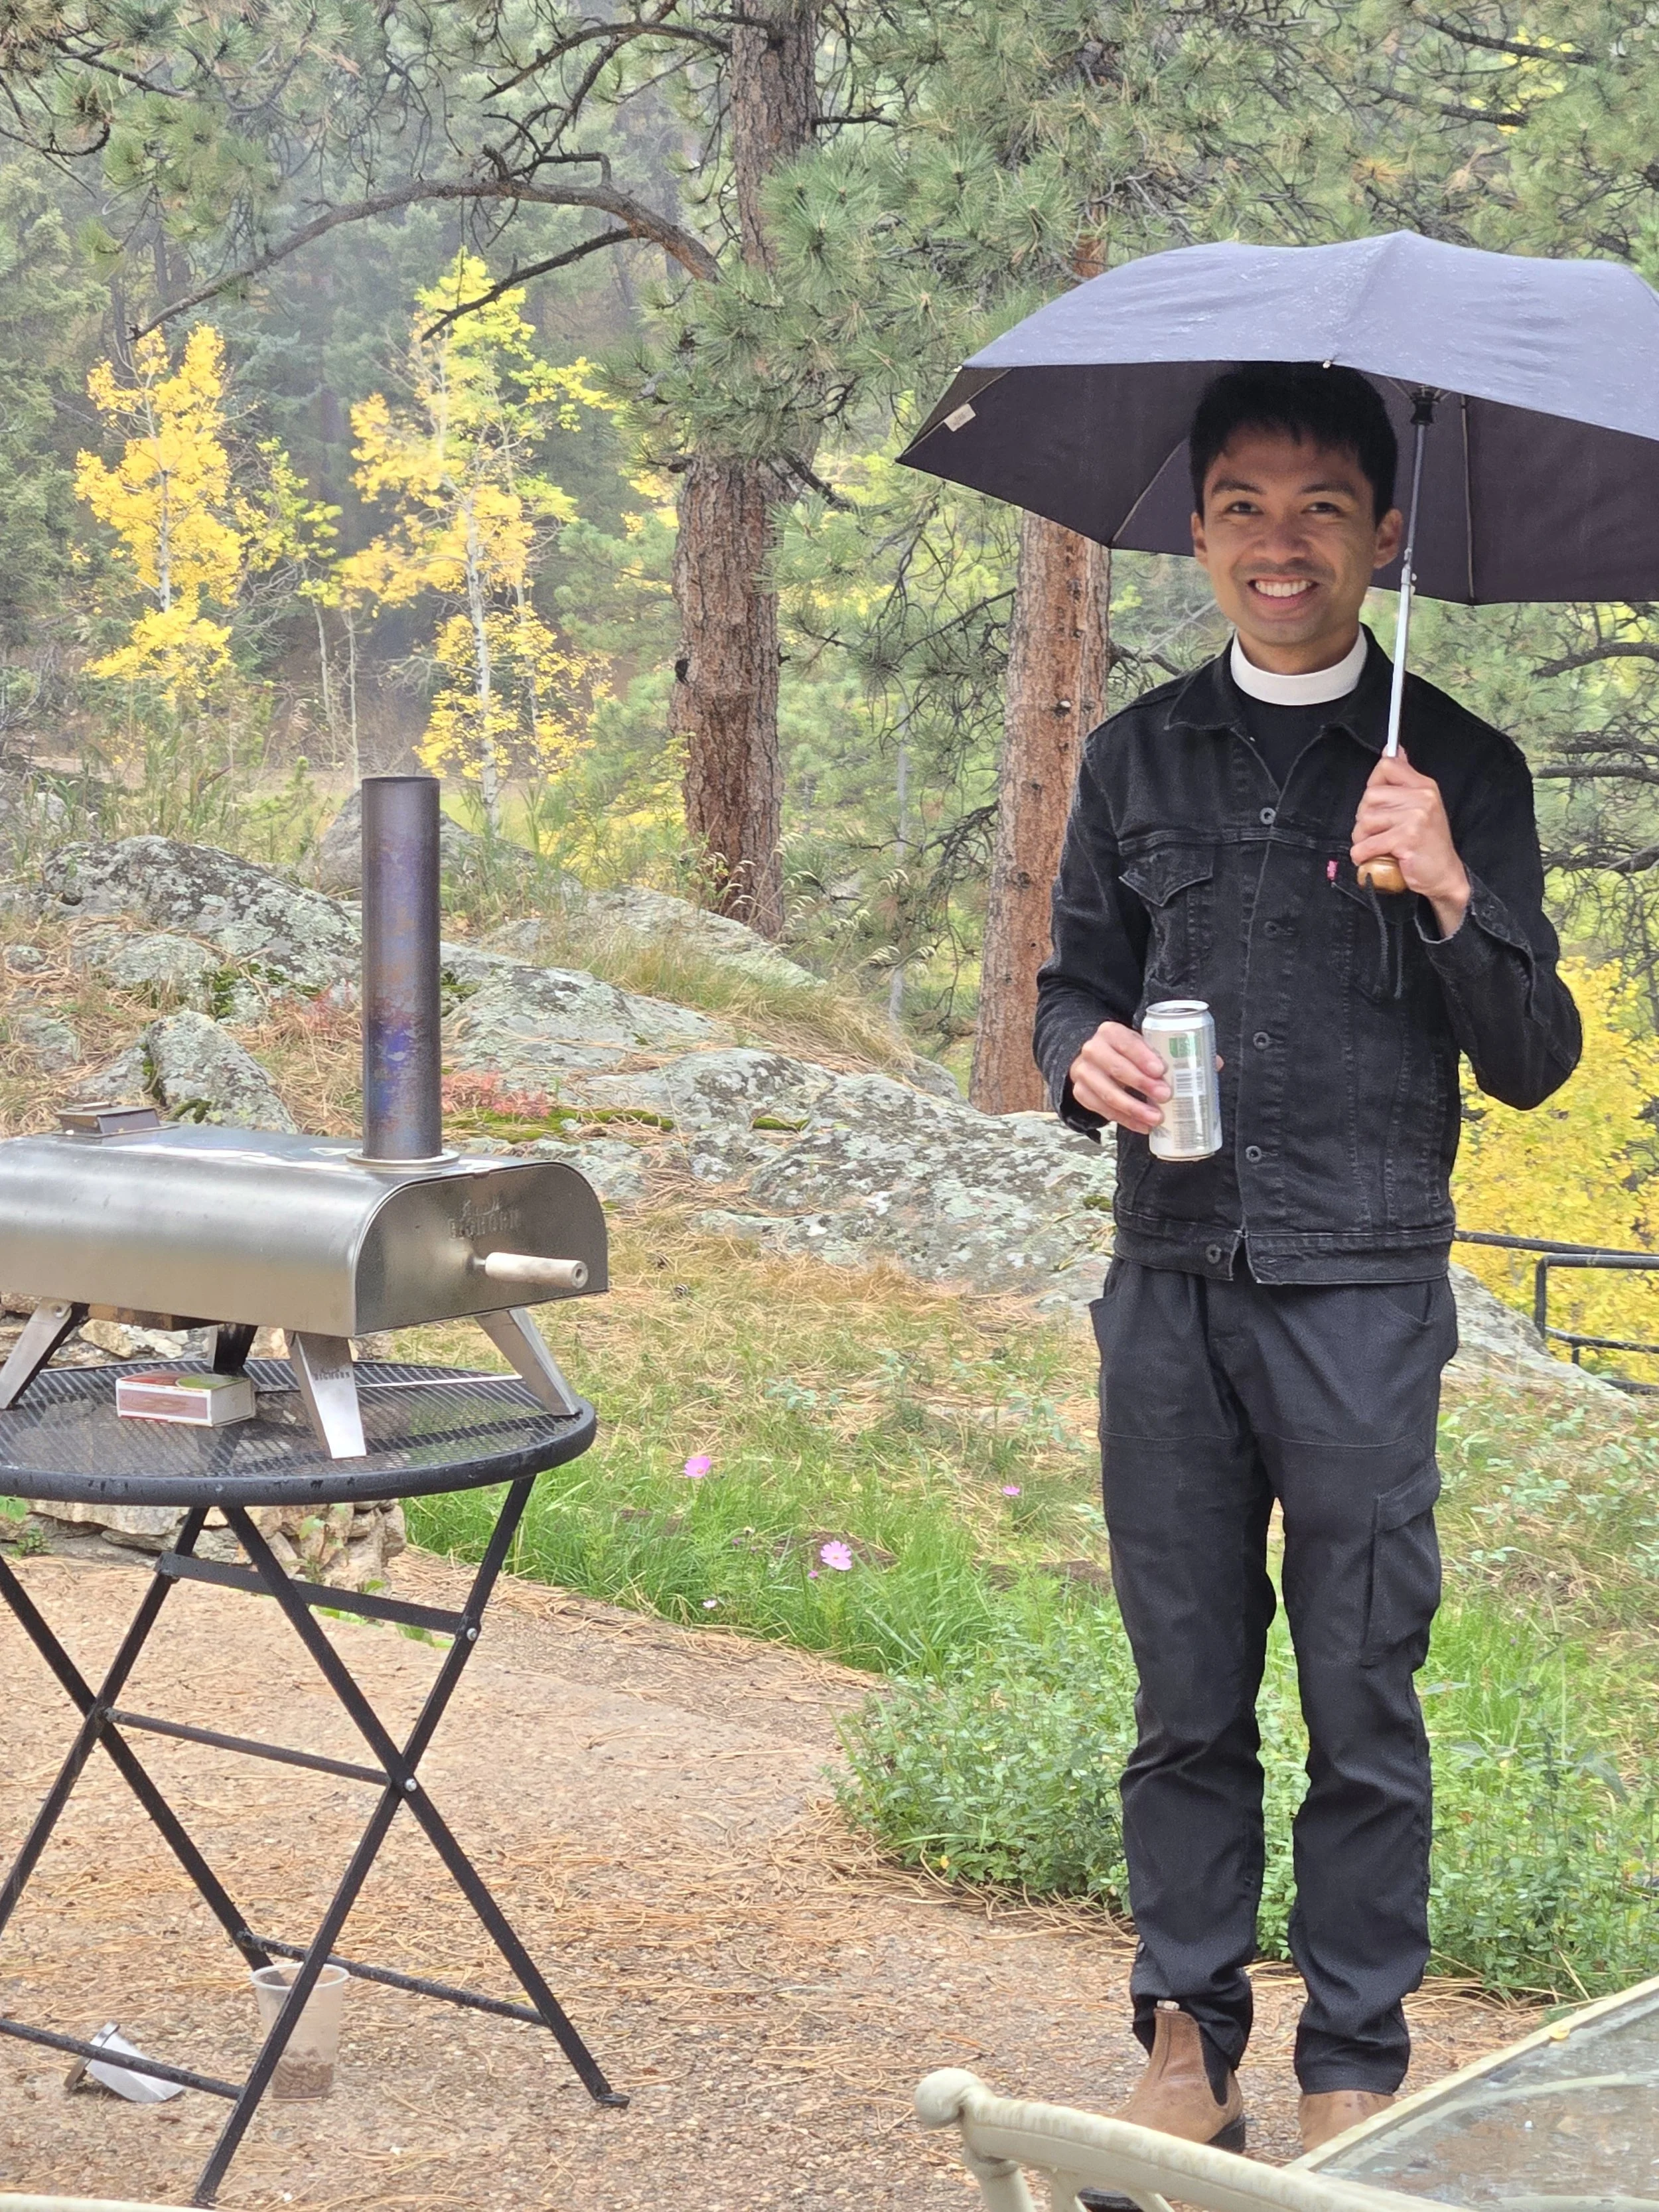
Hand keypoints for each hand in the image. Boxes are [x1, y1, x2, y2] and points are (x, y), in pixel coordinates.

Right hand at [1068, 1021, 1220, 1132]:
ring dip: (1133, 1108)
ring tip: (1156, 1118)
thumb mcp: (1144, 1043)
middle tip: (1166, 1095)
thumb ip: (1174, 1050)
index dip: (1142, 1056)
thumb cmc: (1127, 1051)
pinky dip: (1124, 1120)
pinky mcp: (1082, 1093)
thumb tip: (1215, 1063)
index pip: (1125, 1041)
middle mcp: (1093, 1050)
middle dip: (1142, 1083)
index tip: (1162, 1070)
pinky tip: (1143, 1127)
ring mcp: (1084, 1073)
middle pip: (1116, 1068)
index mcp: (1111, 1032)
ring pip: (1107, 1093)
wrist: (1095, 1058)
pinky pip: (1102, 1110)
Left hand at [1351, 750, 1469, 934]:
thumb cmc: (1427, 843)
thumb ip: (1404, 780)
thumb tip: (1391, 750)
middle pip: (1369, 795)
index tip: (1378, 802)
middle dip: (1364, 818)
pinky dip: (1362, 855)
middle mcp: (1422, 797)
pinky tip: (1371, 858)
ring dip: (1362, 838)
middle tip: (1377, 833)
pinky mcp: (1406, 839)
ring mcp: (1415, 818)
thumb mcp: (1421, 806)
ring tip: (1377, 846)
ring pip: (1365, 820)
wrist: (1445, 875)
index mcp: (1424, 785)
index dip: (1373, 782)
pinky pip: (1367, 844)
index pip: (1387, 766)